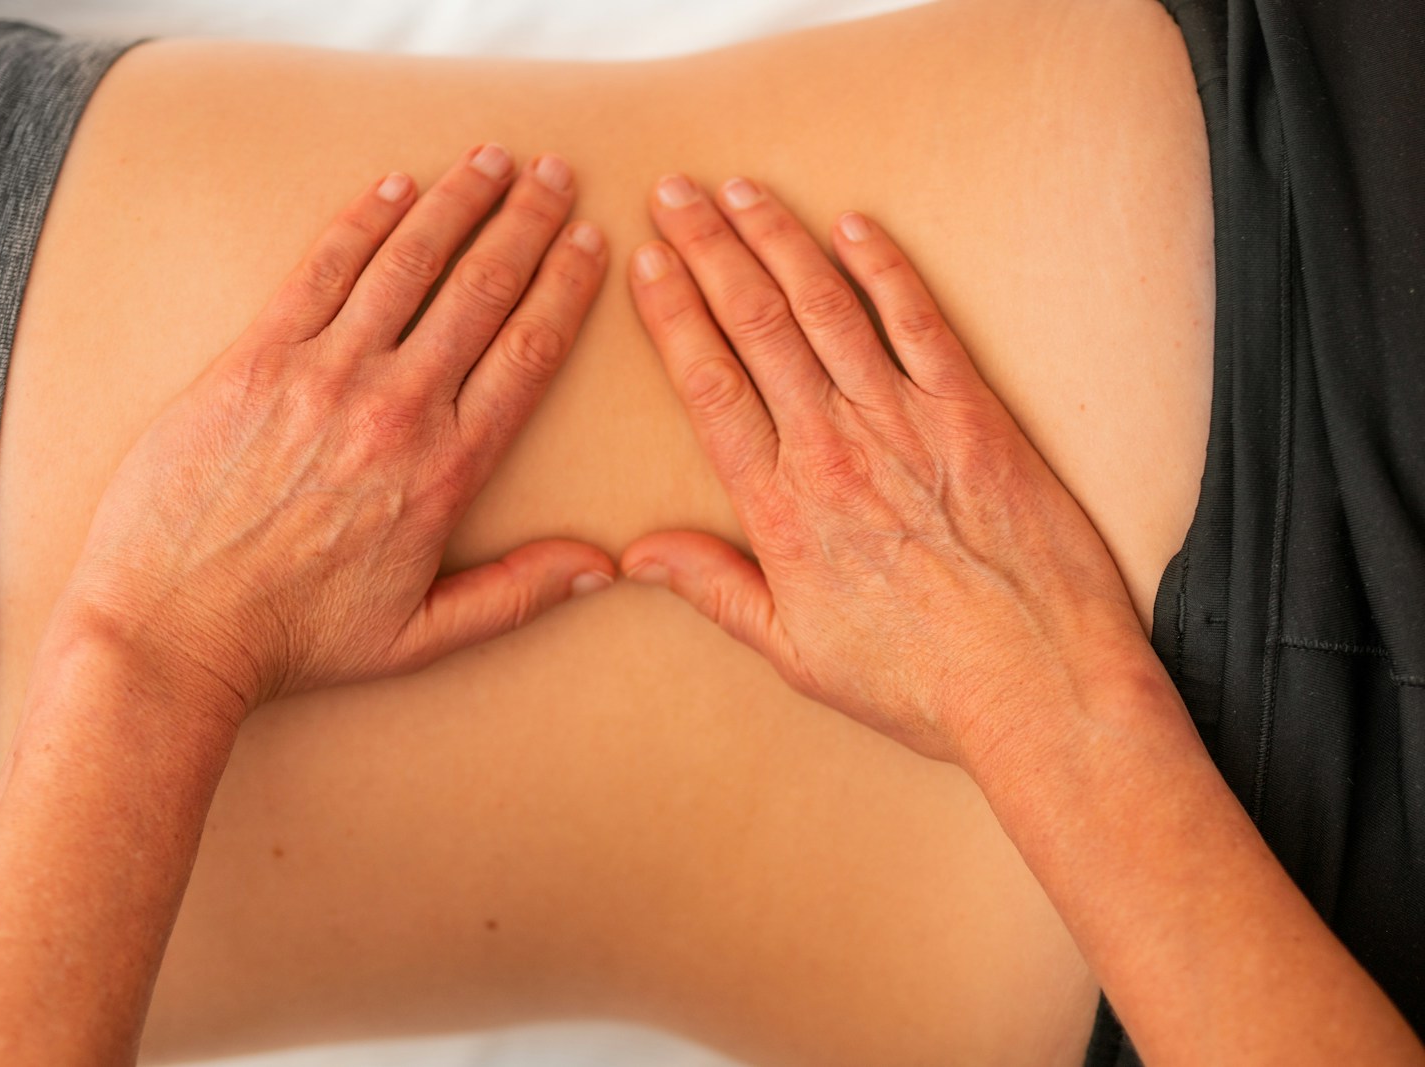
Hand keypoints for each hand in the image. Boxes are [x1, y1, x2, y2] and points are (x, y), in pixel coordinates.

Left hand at [54, 144, 613, 721]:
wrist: (173, 628)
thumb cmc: (296, 637)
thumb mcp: (422, 634)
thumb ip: (517, 593)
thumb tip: (604, 568)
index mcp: (445, 469)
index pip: (528, 352)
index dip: (565, 287)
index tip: (591, 242)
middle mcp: (395, 408)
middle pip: (479, 289)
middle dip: (526, 221)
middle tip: (555, 174)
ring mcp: (322, 375)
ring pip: (407, 263)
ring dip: (456, 201)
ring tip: (490, 160)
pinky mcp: (254, 360)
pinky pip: (320, 270)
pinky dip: (362, 221)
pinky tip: (395, 187)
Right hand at [622, 174, 1154, 766]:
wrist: (1036, 683)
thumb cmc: (918, 680)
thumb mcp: (793, 652)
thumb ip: (713, 590)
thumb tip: (637, 554)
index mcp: (779, 508)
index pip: (708, 384)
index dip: (672, 314)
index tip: (646, 263)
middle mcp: (832, 449)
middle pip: (756, 325)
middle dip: (708, 249)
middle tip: (675, 194)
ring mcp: (904, 423)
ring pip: (825, 308)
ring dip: (778, 240)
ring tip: (740, 191)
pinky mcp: (972, 413)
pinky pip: (919, 321)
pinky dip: (883, 268)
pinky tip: (852, 226)